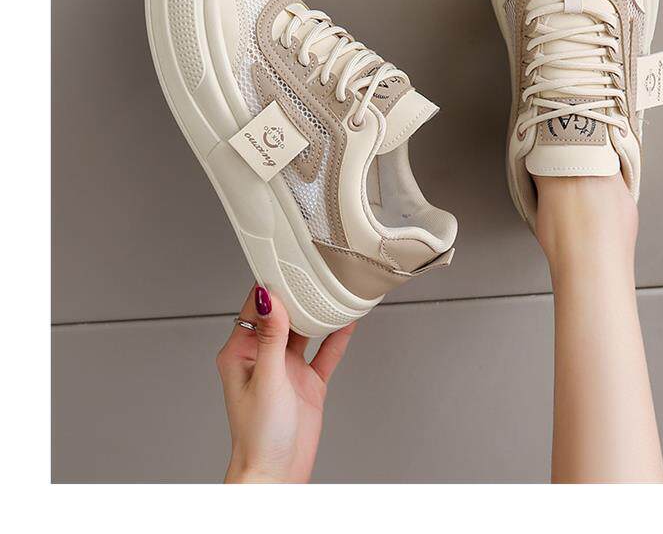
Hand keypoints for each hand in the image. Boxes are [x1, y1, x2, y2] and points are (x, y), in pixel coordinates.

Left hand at [216, 285, 355, 482]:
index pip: (255, 308)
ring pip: (305, 331)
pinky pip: (325, 353)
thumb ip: (271, 337)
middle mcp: (263, 357)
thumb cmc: (258, 436)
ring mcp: (287, 369)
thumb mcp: (266, 379)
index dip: (269, 284)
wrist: (277, 475)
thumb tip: (269, 299)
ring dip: (317, 313)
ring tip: (331, 289)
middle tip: (312, 268)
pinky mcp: (308, 383)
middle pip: (282, 315)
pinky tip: (347, 321)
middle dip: (297, 293)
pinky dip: (337, 337)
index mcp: (241, 353)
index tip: (282, 261)